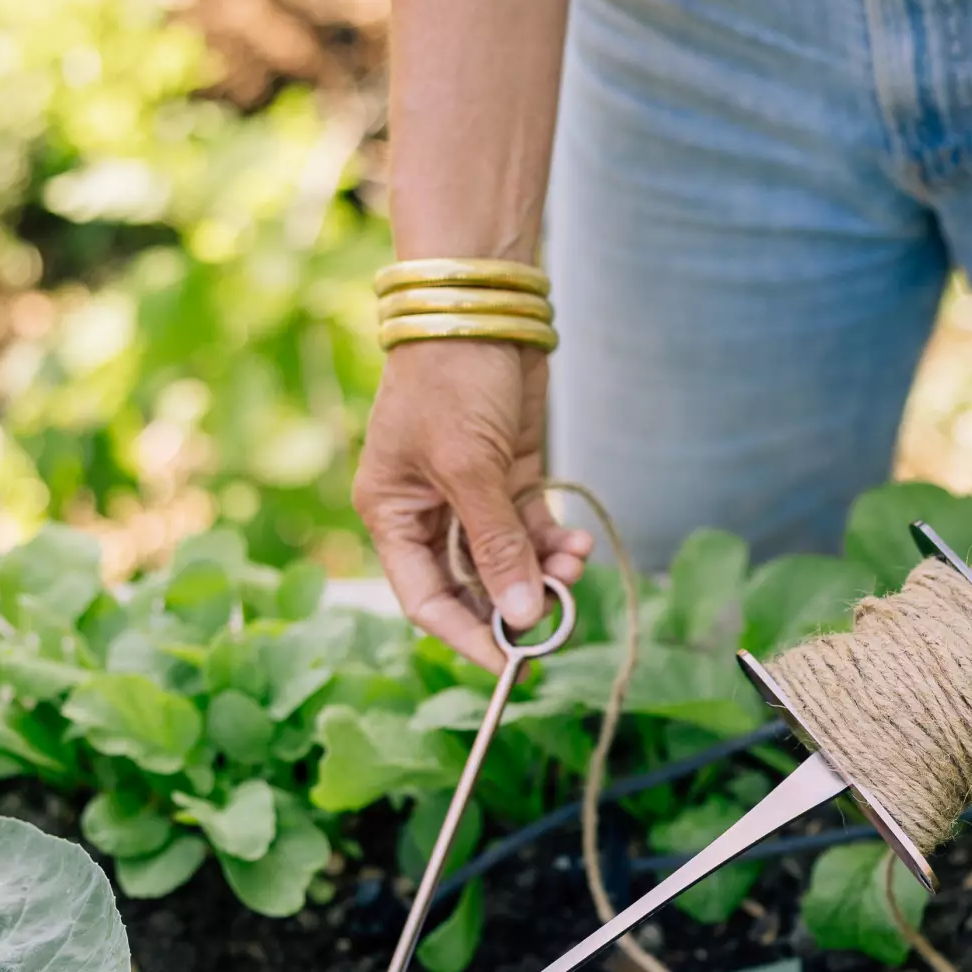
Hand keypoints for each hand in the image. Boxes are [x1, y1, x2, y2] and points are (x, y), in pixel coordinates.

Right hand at [352, 340, 591, 671]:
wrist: (485, 307)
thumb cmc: (452, 379)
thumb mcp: (470, 469)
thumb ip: (496, 547)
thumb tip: (520, 619)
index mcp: (394, 514)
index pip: (425, 599)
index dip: (466, 635)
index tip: (511, 664)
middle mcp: (428, 512)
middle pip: (471, 587)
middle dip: (514, 604)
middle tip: (559, 619)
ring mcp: (472, 496)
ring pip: (509, 561)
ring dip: (544, 573)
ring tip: (575, 563)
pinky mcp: (511, 476)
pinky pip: (532, 530)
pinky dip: (555, 543)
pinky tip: (578, 543)